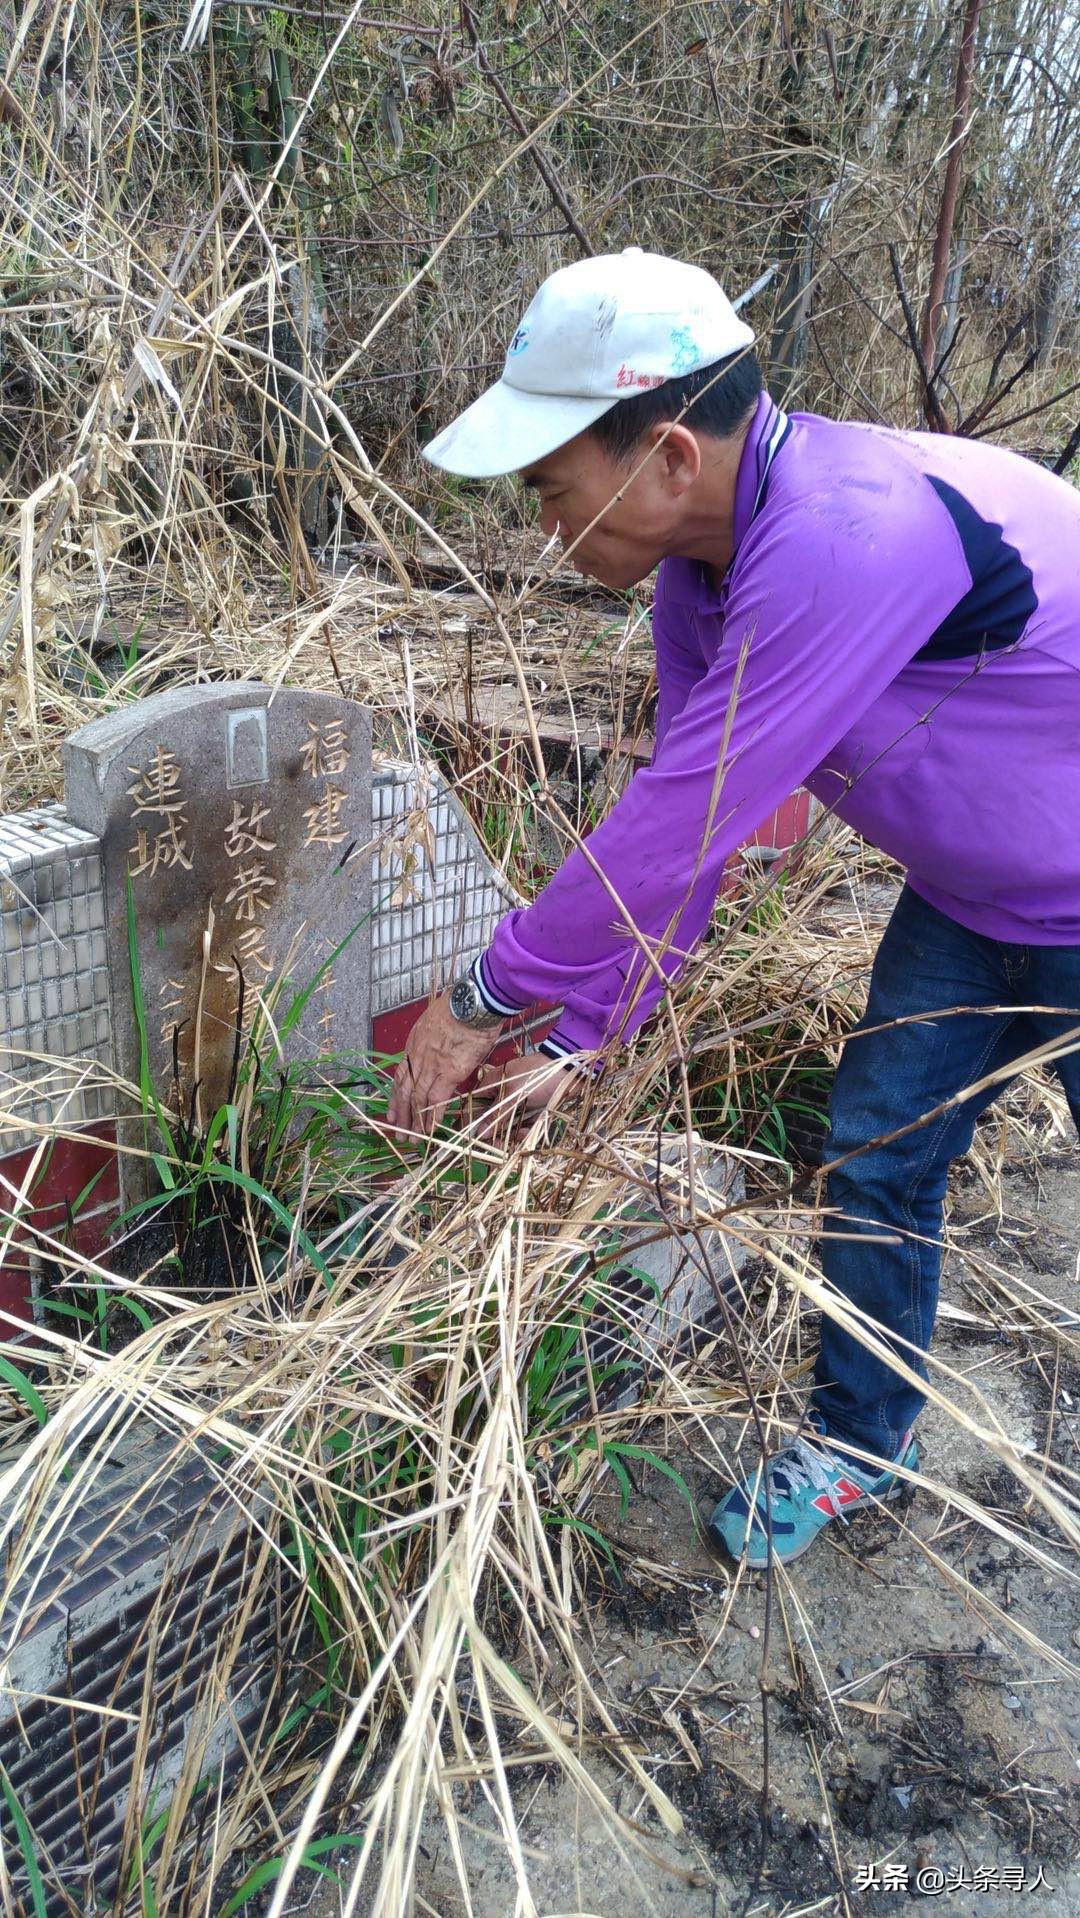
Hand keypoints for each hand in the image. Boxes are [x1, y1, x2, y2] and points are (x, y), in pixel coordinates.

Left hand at [385, 992, 501, 1138]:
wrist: (471, 1003)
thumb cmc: (460, 1006)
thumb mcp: (436, 1020)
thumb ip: (434, 1038)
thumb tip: (440, 1048)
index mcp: (413, 1044)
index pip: (401, 1076)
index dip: (396, 1097)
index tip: (393, 1113)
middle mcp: (417, 1057)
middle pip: (405, 1091)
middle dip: (402, 1115)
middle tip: (399, 1135)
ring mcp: (431, 1066)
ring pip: (418, 1099)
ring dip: (415, 1122)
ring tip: (413, 1140)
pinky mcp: (449, 1072)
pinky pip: (438, 1100)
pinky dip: (433, 1117)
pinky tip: (432, 1131)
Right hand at [470, 1049, 572, 1140]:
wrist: (570, 1070)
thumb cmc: (538, 1077)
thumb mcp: (515, 1095)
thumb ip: (496, 1115)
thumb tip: (478, 1133)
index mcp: (490, 1086)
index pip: (473, 1109)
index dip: (474, 1126)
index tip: (481, 1142)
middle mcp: (499, 1095)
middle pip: (490, 1121)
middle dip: (498, 1135)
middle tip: (504, 1146)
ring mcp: (514, 1103)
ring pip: (506, 1127)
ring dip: (513, 1134)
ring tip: (524, 1133)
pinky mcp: (529, 1109)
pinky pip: (520, 1125)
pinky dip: (525, 1130)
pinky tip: (530, 1130)